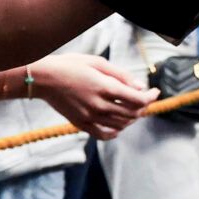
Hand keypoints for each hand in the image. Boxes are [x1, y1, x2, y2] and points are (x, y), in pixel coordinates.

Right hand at [29, 54, 155, 139]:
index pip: (138, 100)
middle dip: (143, 107)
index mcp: (105, 87)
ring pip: (120, 125)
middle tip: (145, 99)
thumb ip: (121, 76)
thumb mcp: (98, 63)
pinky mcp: (80, 124)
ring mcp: (89, 117)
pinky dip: (114, 133)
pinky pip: (103, 134)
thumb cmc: (71, 65)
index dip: (150, 97)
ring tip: (133, 109)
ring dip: (131, 118)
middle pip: (132, 114)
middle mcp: (99, 105)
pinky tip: (118, 127)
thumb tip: (140, 87)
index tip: (155, 92)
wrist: (44, 78)